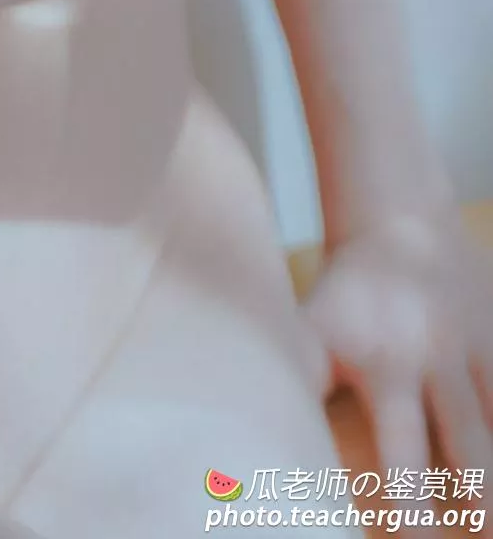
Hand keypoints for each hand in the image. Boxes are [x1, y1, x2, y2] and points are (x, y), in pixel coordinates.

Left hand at [305, 207, 492, 476]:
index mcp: (388, 367)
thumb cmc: (347, 291)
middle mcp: (438, 362)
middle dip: (476, 498)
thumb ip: (298, 375)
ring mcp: (475, 350)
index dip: (407, 498)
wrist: (398, 220)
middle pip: (465, 445)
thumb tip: (249, 426)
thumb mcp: (311, 325)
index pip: (401, 448)